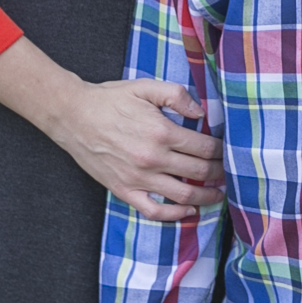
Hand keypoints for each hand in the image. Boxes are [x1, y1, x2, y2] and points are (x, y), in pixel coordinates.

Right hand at [0, 41, 221, 220]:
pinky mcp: (124, 190)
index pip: (204, 147)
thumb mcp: (144, 87)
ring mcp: (139, 178)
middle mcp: (153, 158)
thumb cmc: (109, 100)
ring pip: (182, 194)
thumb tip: (202, 113)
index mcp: (161, 131)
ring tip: (218, 194)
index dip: (221, 151)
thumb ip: (176, 96)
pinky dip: (175, 214)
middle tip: (228, 172)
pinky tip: (188, 211)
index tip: (227, 151)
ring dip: (205, 197)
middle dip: (219, 173)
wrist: (73, 116)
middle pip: (198, 172)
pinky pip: (154, 210)